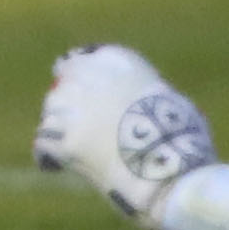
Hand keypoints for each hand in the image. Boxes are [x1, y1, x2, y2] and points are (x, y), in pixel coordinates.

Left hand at [33, 44, 228, 229]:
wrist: (173, 171)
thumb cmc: (185, 141)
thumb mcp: (172, 103)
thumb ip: (149, 95)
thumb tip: (150, 102)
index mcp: (119, 64)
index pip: (83, 58)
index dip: (76, 73)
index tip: (75, 84)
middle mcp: (92, 81)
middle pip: (63, 86)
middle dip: (65, 104)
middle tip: (70, 123)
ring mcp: (76, 111)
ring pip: (51, 114)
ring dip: (56, 129)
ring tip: (66, 146)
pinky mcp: (66, 142)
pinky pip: (43, 145)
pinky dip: (46, 156)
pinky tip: (55, 166)